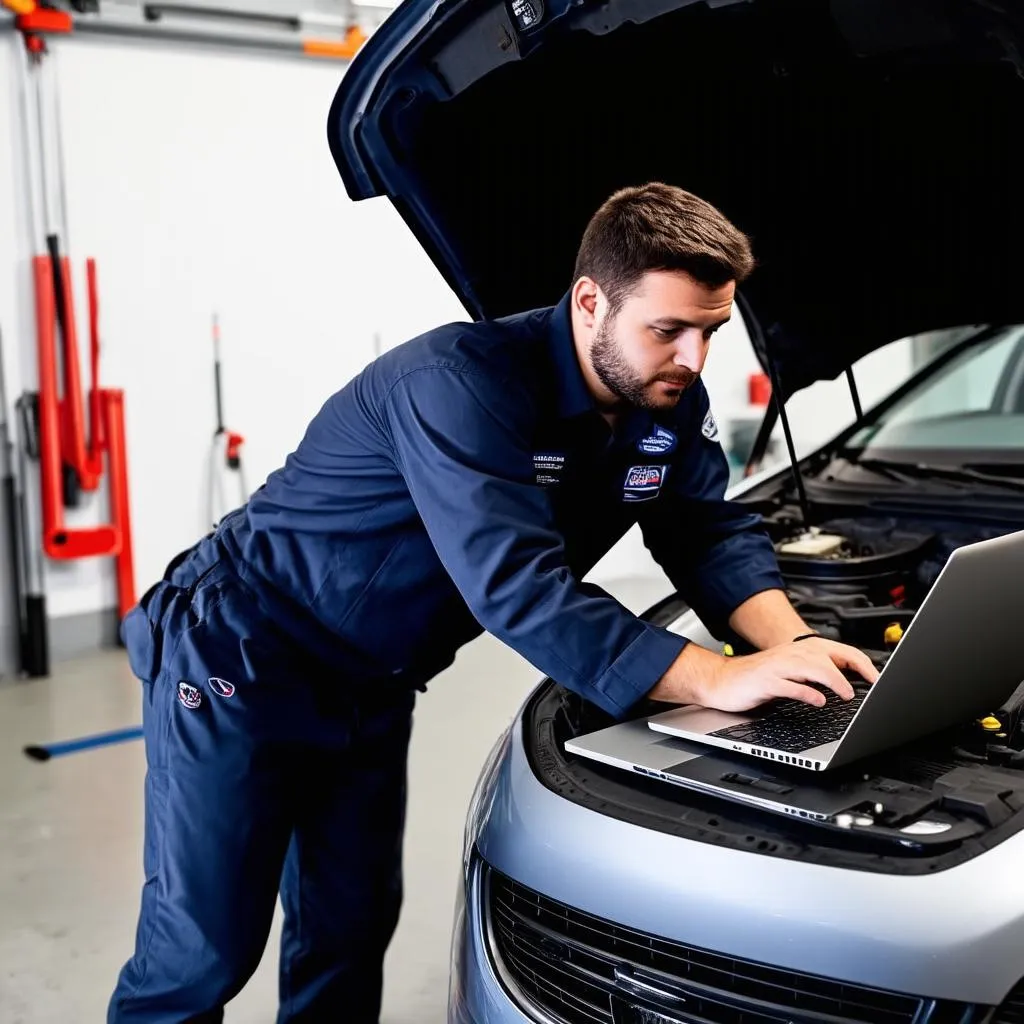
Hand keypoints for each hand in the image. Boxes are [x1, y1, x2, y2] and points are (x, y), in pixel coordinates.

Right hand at [650, 637, 878, 711]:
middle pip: (830, 656)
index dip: (863, 664)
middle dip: (854, 670)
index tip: (879, 680)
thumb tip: (850, 683)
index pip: (840, 652)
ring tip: (846, 694)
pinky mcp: (766, 681)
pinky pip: (790, 685)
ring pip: (813, 667)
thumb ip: (816, 675)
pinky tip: (818, 701)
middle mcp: (792, 654)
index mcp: (800, 651)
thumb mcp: (791, 674)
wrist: (721, 681)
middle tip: (869, 687)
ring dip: (834, 680)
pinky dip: (807, 693)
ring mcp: (779, 667)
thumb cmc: (757, 679)